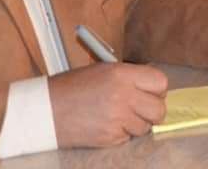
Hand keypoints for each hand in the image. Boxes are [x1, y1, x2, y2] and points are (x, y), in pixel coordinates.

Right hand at [50, 63, 167, 147]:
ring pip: (146, 127)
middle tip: (139, 108)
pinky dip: (121, 133)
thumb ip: (128, 77)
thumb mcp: (102, 70)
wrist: (46, 109)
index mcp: (121, 74)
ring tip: (117, 115)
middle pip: (159, 109)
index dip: (157, 89)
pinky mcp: (111, 137)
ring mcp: (118, 118)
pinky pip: (129, 138)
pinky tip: (106, 124)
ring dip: (135, 123)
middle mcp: (124, 95)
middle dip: (152, 110)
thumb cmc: (71, 87)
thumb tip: (150, 87)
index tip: (150, 92)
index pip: (160, 82)